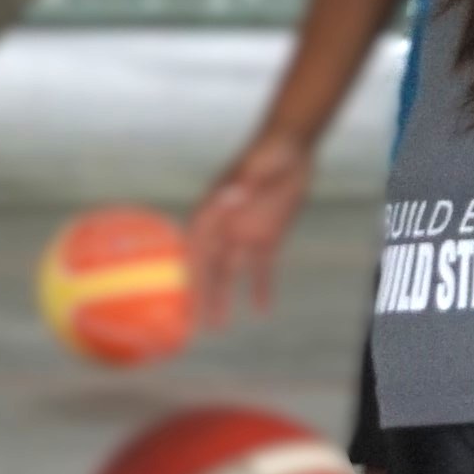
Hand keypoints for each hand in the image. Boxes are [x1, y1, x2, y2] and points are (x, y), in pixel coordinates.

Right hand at [183, 131, 316, 327]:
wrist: (293, 147)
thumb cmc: (270, 151)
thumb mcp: (258, 165)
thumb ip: (244, 182)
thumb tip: (230, 197)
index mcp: (214, 208)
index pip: (194, 243)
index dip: (186, 266)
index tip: (181, 291)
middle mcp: (224, 225)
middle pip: (208, 264)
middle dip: (201, 292)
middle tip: (194, 322)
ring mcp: (243, 233)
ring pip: (229, 272)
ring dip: (223, 297)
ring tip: (218, 326)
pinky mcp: (267, 238)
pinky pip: (261, 269)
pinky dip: (261, 288)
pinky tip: (261, 310)